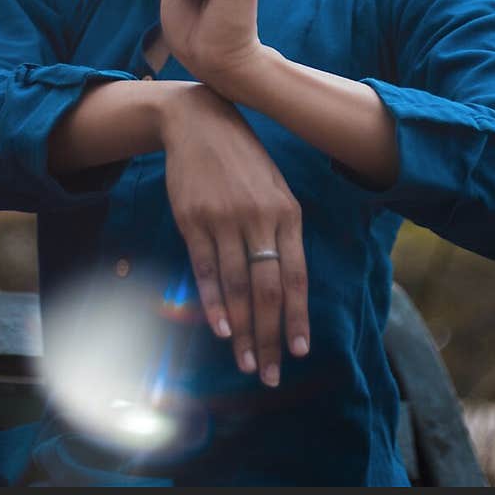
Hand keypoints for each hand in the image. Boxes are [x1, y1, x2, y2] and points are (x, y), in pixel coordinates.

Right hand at [160, 83, 309, 386]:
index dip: (298, 317)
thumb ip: (281, 231)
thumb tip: (286, 286)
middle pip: (268, 289)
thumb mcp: (273, 187)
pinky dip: (214, 302)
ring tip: (245, 363)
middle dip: (271, 337)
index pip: (297, 276)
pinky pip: (207, 269)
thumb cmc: (242, 160)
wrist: (200, 121)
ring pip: (238, 286)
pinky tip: (220, 328)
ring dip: (242, 330)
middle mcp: (260, 218)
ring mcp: (225, 219)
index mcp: (287, 212)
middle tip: (270, 374)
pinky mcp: (193, 219)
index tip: (300, 351)